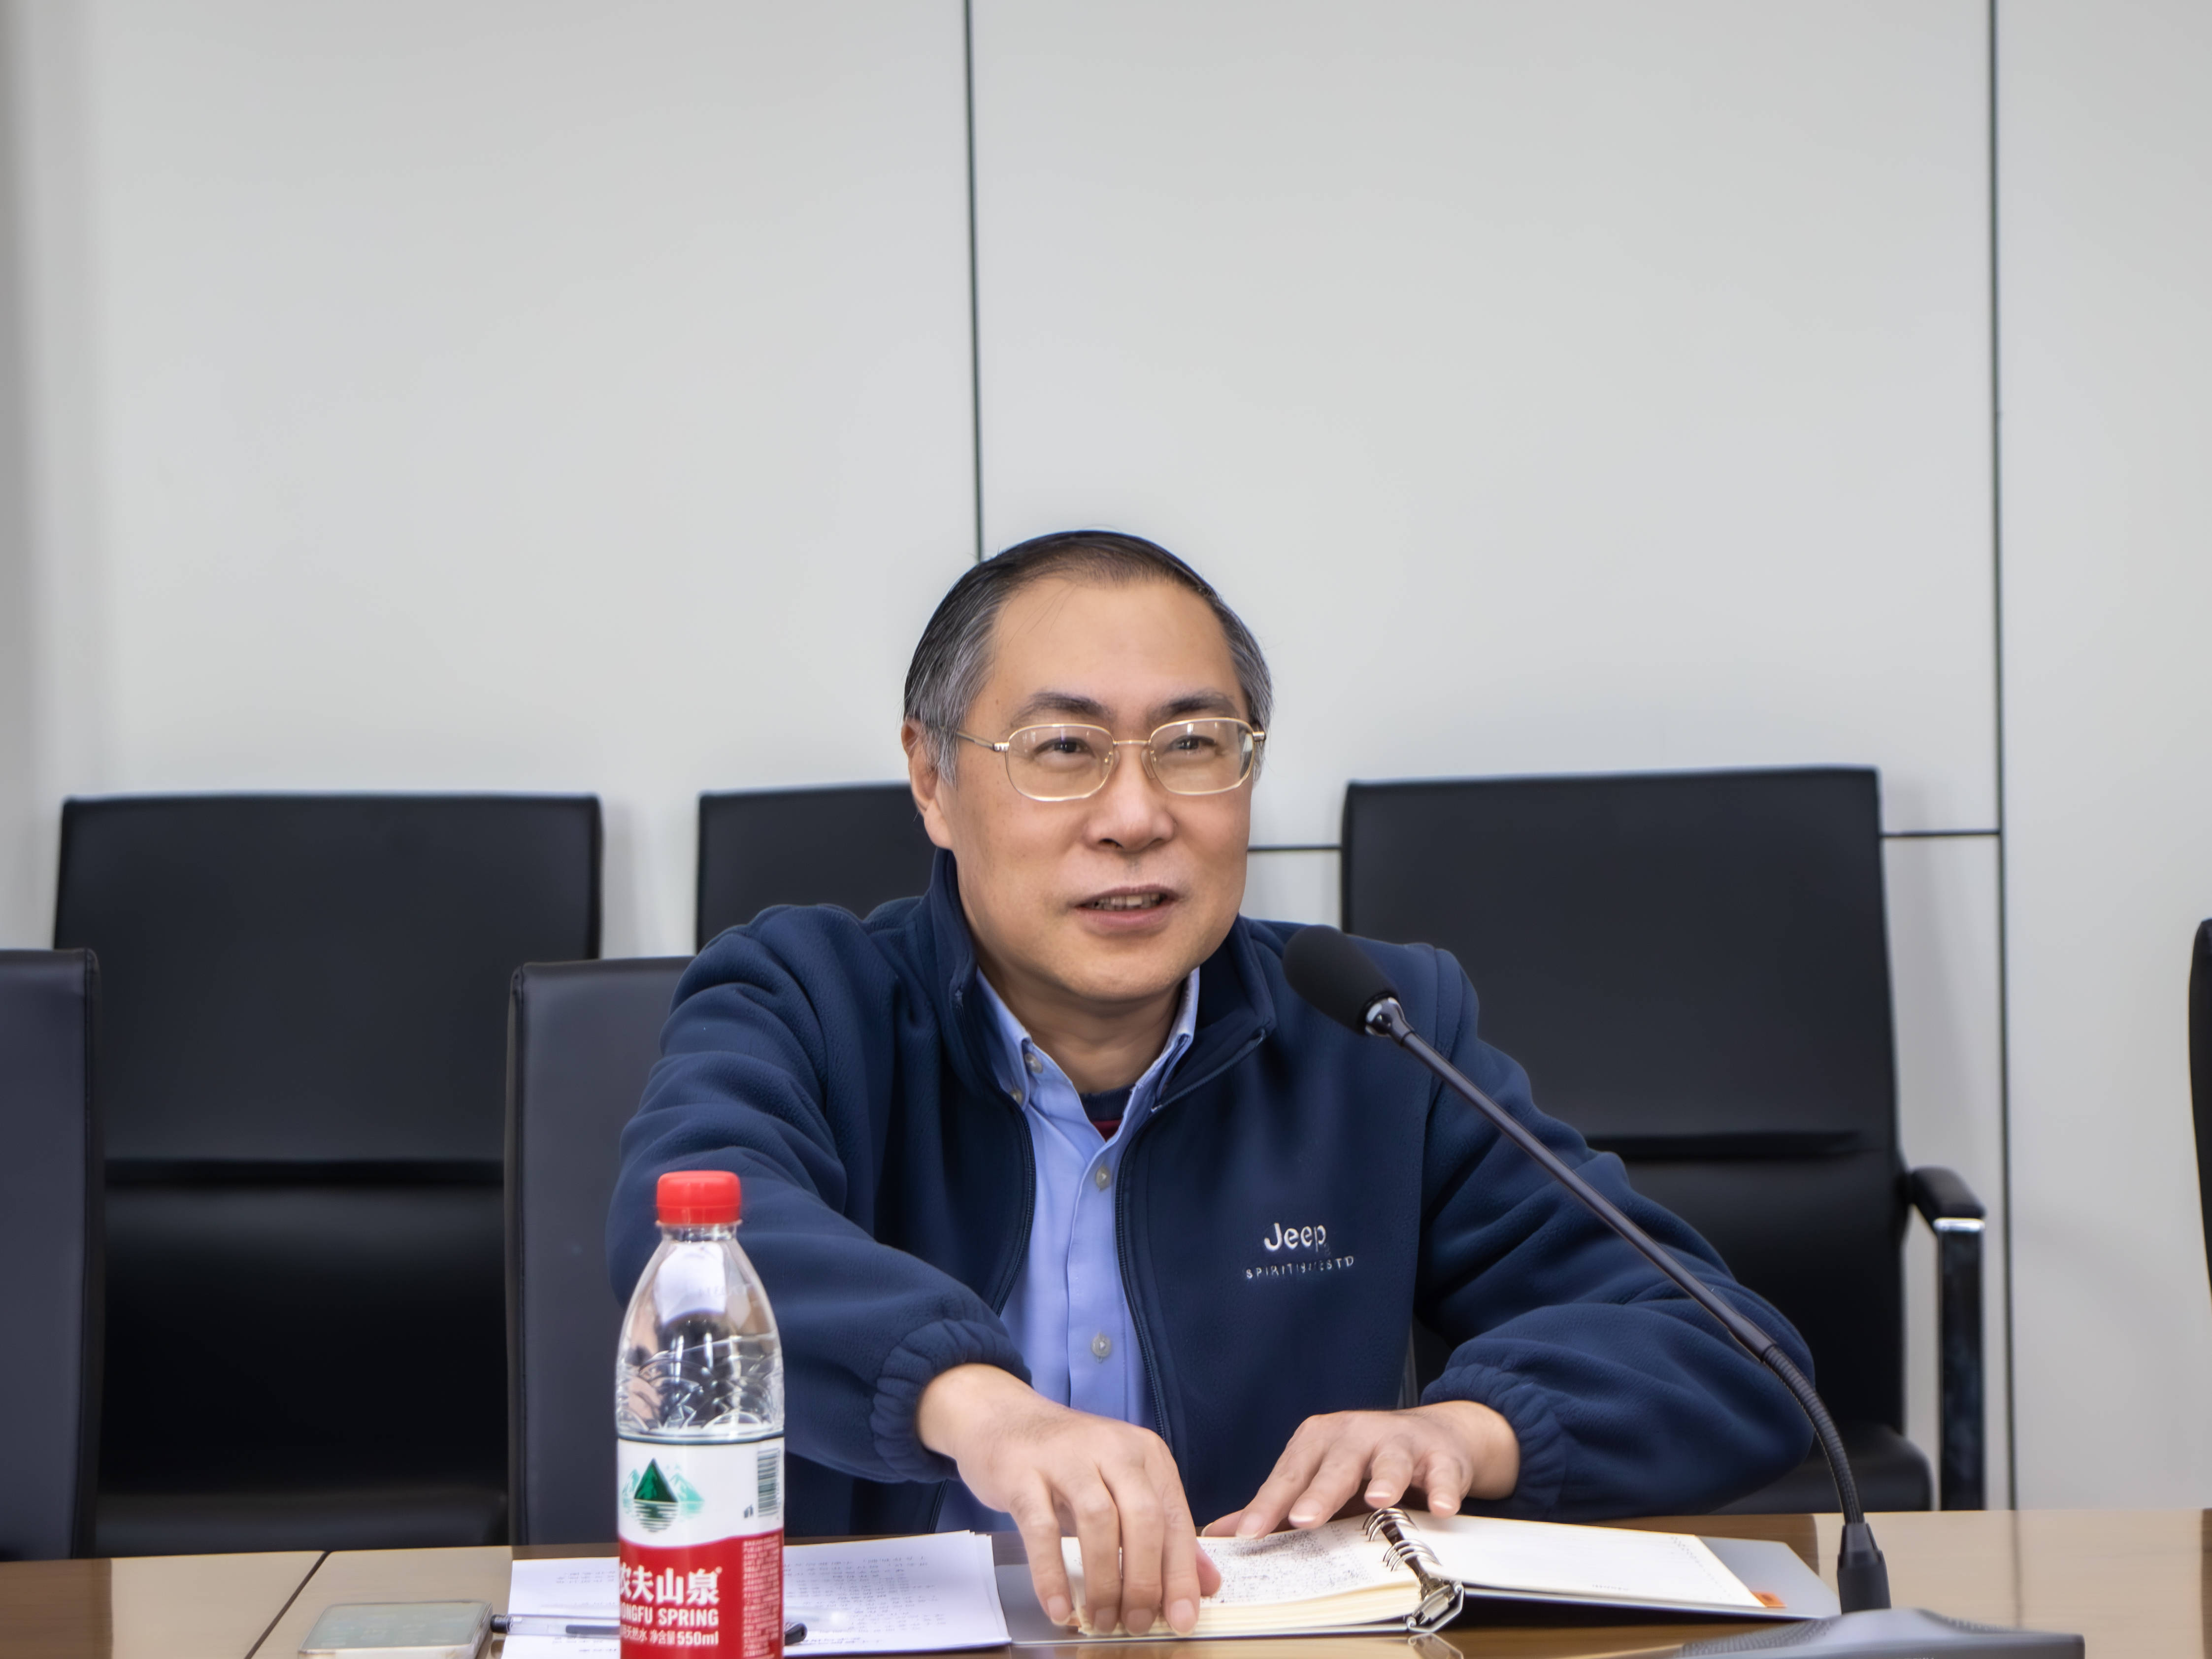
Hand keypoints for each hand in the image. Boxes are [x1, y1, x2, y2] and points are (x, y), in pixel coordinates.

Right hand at [915, 1364, 1222, 1634]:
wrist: (1002, 1418)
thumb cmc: (1068, 1461)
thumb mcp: (1120, 1487)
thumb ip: (1163, 1532)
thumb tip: (1204, 1584)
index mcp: (1145, 1454)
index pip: (1175, 1518)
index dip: (1181, 1574)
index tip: (1181, 1619)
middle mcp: (1112, 1448)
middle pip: (1143, 1519)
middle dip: (1144, 1581)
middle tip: (1135, 1623)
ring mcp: (1066, 1457)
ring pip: (1098, 1522)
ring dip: (1103, 1581)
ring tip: (1100, 1619)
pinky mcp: (1023, 1472)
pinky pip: (1041, 1529)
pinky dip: (1052, 1574)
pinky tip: (1059, 1608)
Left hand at [1203, 1401, 1518, 1538]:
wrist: (1434, 1438)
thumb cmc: (1366, 1465)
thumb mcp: (1320, 1478)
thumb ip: (1276, 1505)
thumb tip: (1220, 1532)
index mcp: (1320, 1441)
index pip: (1289, 1475)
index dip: (1268, 1505)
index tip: (1248, 1535)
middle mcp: (1356, 1435)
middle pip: (1335, 1465)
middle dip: (1320, 1492)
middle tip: (1303, 1519)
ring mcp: (1398, 1443)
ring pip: (1389, 1461)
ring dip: (1385, 1480)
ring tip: (1379, 1502)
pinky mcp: (1439, 1455)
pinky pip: (1442, 1473)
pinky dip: (1442, 1489)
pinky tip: (1441, 1508)